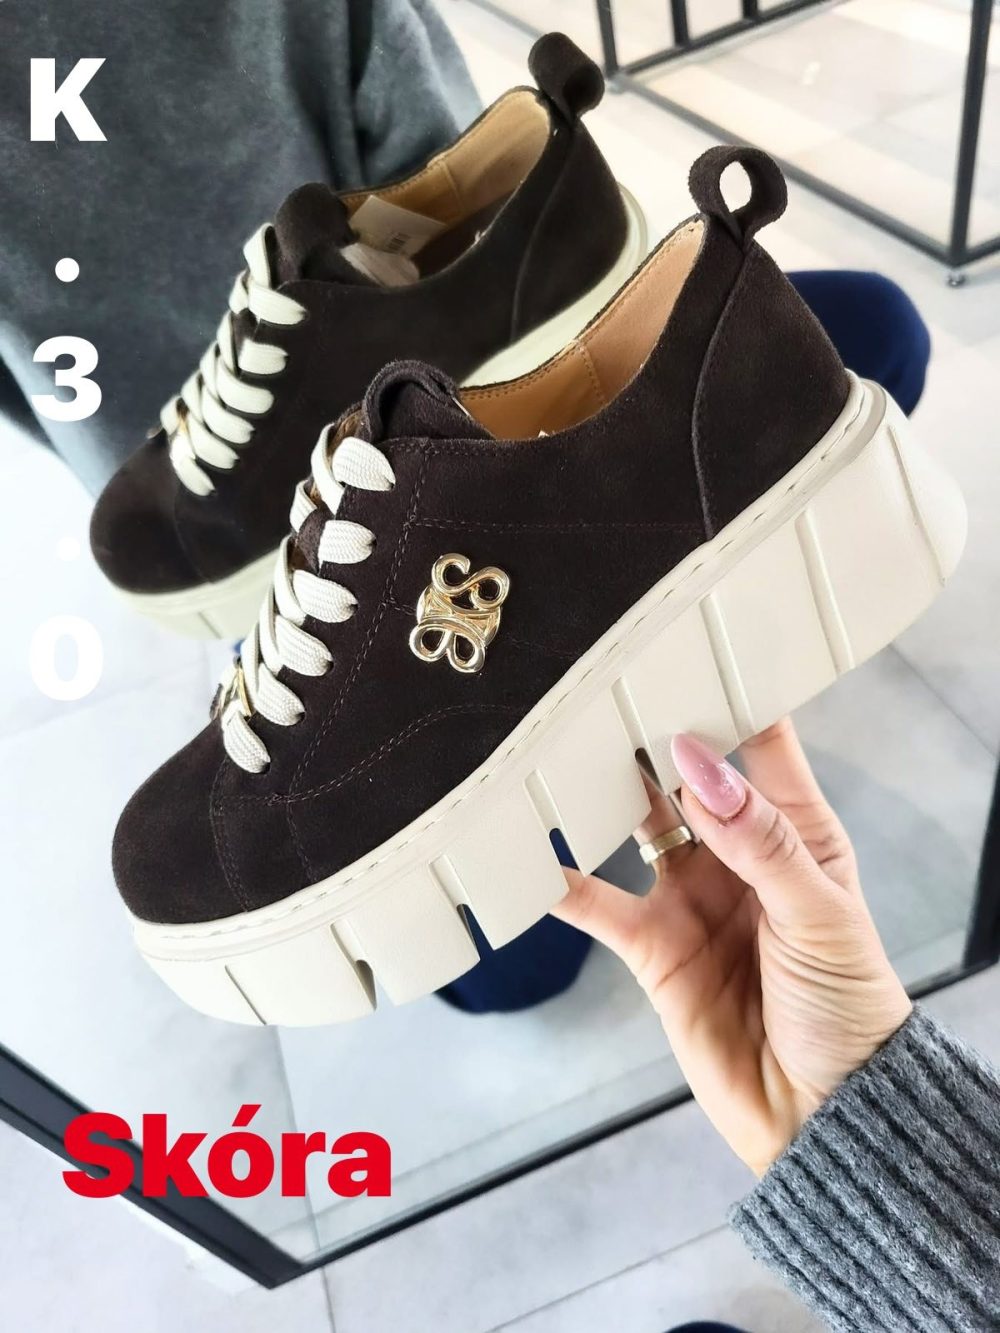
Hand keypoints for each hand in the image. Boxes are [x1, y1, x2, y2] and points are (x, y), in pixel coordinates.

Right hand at [553, 718, 911, 1176]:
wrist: (821, 1114)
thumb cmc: (847, 1007)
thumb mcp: (818, 913)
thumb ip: (756, 839)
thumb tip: (697, 766)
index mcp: (795, 830)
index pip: (761, 741)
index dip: (730, 691)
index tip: (688, 640)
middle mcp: (736, 851)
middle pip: (684, 772)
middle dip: (650, 729)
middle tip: (603, 679)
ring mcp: (690, 896)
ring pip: (634, 823)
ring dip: (601, 789)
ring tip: (558, 741)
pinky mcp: (651, 946)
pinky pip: (597, 903)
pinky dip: (561, 880)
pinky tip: (529, 852)